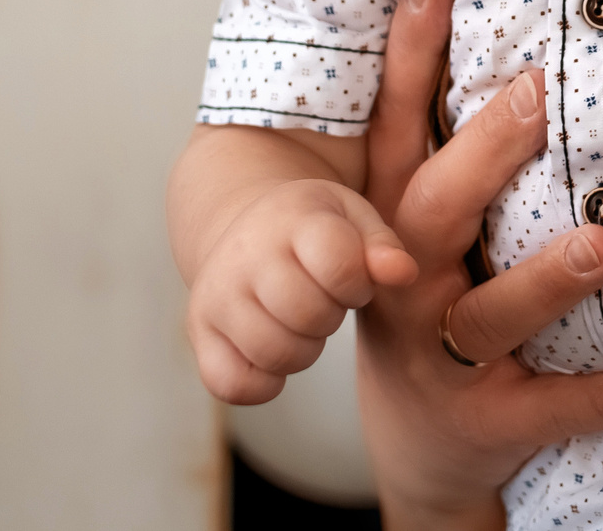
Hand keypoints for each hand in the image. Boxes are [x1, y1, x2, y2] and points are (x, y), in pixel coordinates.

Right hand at [184, 174, 418, 402]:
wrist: (246, 231)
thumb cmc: (315, 230)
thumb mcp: (355, 219)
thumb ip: (385, 245)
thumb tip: (403, 273)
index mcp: (292, 217)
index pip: (338, 265)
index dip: (357, 284)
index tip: (351, 278)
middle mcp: (244, 255)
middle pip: (307, 315)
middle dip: (330, 316)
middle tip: (325, 300)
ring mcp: (215, 295)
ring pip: (274, 354)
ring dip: (302, 350)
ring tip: (301, 321)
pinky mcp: (198, 333)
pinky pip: (232, 385)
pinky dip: (263, 382)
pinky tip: (274, 350)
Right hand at [354, 0, 602, 529]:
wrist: (418, 444)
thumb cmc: (437, 301)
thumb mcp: (423, 227)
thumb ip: (454, 144)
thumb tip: (503, 26)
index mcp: (393, 224)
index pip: (395, 132)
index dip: (405, 59)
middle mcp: (406, 284)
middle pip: (434, 212)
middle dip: (484, 154)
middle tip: (536, 95)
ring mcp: (443, 357)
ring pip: (491, 315)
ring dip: (548, 279)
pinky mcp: (487, 422)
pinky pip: (550, 406)